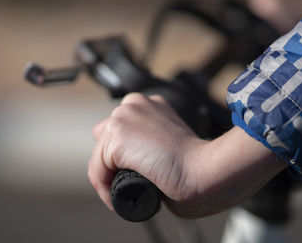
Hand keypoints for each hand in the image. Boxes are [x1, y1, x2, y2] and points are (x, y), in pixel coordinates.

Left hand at [88, 93, 286, 217]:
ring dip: (107, 177)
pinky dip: (104, 188)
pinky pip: (97, 170)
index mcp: (149, 104)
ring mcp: (123, 117)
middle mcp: (133, 104)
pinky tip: (117, 197)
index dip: (122, 155)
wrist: (205, 169)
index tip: (133, 173)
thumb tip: (136, 159)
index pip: (120, 129)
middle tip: (127, 180)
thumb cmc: (195, 163)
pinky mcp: (117, 136)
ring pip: (100, 155)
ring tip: (123, 192)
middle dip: (111, 160)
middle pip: (105, 138)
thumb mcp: (170, 141)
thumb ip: (152, 140)